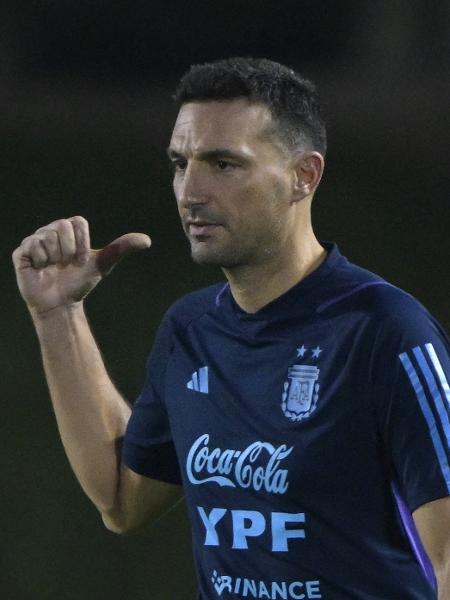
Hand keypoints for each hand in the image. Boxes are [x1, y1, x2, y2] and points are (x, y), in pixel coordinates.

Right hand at [12, 216, 150, 315]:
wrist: (62, 303)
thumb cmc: (81, 282)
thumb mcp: (104, 263)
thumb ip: (122, 248)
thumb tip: (147, 240)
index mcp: (69, 229)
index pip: (77, 222)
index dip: (82, 243)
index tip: (81, 259)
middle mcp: (51, 231)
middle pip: (62, 227)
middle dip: (69, 251)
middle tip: (66, 265)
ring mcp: (35, 240)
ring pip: (47, 237)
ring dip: (55, 258)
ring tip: (53, 268)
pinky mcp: (21, 252)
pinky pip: (33, 247)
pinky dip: (41, 261)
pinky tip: (41, 270)